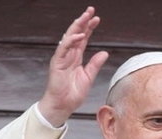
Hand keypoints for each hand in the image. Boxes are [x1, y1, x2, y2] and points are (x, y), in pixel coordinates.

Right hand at [37, 6, 108, 126]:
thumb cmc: (73, 93)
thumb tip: (105, 52)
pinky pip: (63, 49)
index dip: (89, 28)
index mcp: (76, 57)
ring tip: (85, 17)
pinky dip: (71, 41)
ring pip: (69, 38)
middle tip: (90, 10)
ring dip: (77, 27)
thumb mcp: (89, 76)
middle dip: (83, 22)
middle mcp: (68, 55)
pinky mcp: (57, 63)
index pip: (83, 39)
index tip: (97, 19)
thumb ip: (95, 64)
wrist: (63, 105)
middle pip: (76, 34)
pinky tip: (79, 35)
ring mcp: (62, 58)